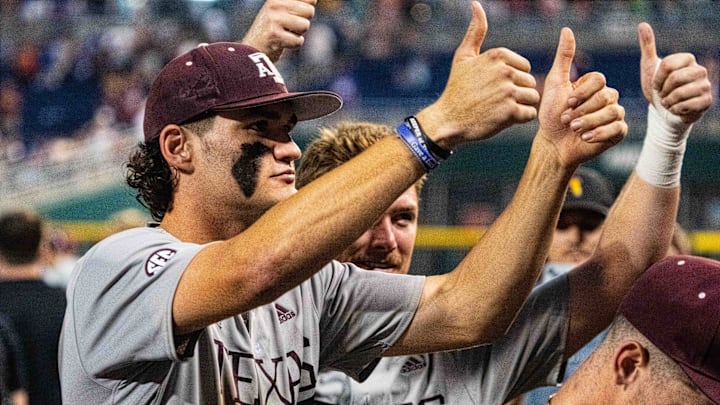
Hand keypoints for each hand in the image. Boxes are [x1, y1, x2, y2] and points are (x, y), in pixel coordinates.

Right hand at [241, 0, 315, 62]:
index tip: (295, 15)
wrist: (252, 50)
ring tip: (284, 34)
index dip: (307, 8)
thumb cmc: (272, 29)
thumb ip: (298, 4)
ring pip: (305, 25)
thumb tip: (314, 0)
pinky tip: (281, 43)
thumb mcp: (282, 11)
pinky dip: (293, 44)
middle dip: (303, 22)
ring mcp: (274, 19)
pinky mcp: (275, 35)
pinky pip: (299, 40)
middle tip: (287, 26)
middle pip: (310, 11)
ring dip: (298, 34)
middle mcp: (274, 4)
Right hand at [417, 1, 539, 148]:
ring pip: (532, 98)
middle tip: (496, 101)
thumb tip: (476, 4)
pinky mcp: (510, 112)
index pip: (524, 67)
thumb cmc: (457, 88)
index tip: (494, 87)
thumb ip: (476, 31)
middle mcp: (505, 70)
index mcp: (498, 55)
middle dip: (518, 93)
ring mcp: (508, 91)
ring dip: (520, 106)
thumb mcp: (463, 56)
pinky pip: (530, 114)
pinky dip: (520, 119)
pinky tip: (503, 119)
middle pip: (530, 82)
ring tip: (500, 110)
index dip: (512, 80)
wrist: (447, 119)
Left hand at [537, 27, 626, 167]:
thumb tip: (567, 30)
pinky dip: (599, 134)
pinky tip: (585, 138)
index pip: (599, 80)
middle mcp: (607, 97)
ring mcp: (614, 114)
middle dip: (583, 110)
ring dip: (589, 122)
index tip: (566, 103)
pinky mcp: (617, 132)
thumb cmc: (552, 115)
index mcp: (595, 85)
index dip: (582, 93)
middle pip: (607, 96)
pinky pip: (618, 128)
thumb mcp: (555, 84)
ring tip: (574, 129)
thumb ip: (564, 58)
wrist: (553, 143)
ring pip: (612, 112)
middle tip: (567, 120)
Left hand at [639, 22, 711, 124]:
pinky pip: (686, 105)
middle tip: (662, 95)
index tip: (656, 84)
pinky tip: (676, 109)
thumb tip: (642, 24)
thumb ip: (648, 46)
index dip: (656, 79)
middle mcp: (700, 70)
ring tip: (668, 102)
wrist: (664, 112)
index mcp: (687, 59)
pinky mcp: (707, 101)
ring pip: (680, 93)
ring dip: (668, 101)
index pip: (667, 65)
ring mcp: (706, 86)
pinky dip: (675, 109)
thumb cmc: (658, 88)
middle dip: (663, 91)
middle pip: (675, 78)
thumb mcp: (649, 67)